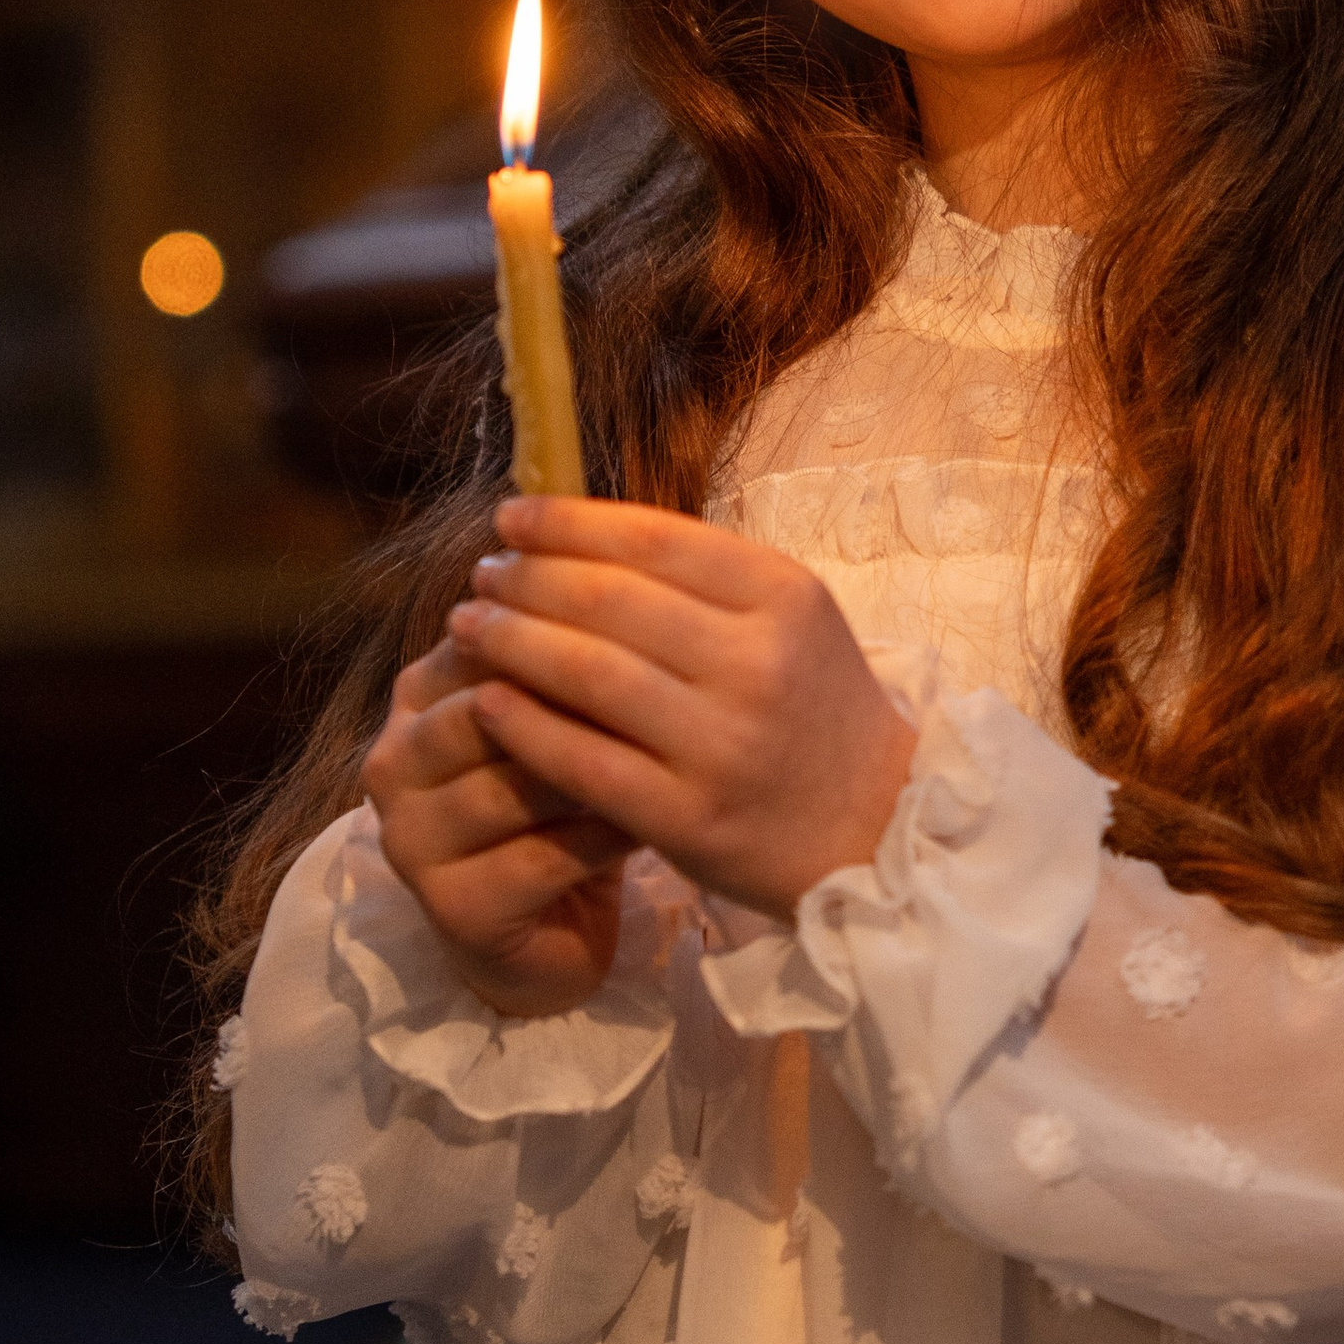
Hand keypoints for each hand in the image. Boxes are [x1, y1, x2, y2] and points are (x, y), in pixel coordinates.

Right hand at [360, 629, 631, 1018]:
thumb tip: (638, 561)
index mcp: (417, 692)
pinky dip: (601, 835)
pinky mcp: (453, 908)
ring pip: (511, 783)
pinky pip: (540, 857)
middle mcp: (395, 760)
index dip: (569, 622)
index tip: (655, 615)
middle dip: (577, 694)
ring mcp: (413, 838)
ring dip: (595, 766)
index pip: (482, 635)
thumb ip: (572, 644)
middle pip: (486, 706)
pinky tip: (651, 822)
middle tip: (667, 682)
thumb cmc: (567, 797)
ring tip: (667, 752)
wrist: (554, 925)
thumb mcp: (565, 710)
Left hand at [447, 498, 916, 920]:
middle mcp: (757, 663)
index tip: (511, 516)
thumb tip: (575, 532)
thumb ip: (702, 578)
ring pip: (587, 673)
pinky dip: (524, 725)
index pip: (654, 538)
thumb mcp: (790, 621)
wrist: (876, 827)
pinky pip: (583, 758)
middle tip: (480, 573)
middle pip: (609, 600)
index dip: (567, 522)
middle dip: (525, 578)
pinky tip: (486, 701)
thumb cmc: (815, 710)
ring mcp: (723, 743)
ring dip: (510, 641)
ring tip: (466, 626)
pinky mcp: (688, 816)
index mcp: (784, 597)